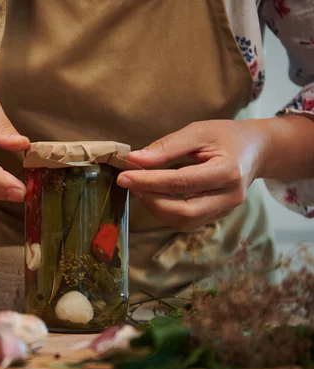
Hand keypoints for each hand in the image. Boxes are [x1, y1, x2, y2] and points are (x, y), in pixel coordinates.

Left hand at [116, 120, 268, 230]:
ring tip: (140, 188)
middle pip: (183, 212)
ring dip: (156, 208)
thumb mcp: (198, 132)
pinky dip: (166, 211)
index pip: (181, 182)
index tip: (124, 176)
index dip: (149, 181)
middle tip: (129, 184)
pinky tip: (154, 195)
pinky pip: (187, 221)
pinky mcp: (217, 216)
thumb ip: (166, 147)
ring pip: (184, 222)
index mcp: (228, 171)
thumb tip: (134, 160)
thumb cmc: (226, 136)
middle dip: (151, 201)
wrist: (257, 150)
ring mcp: (225, 210)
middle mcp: (230, 197)